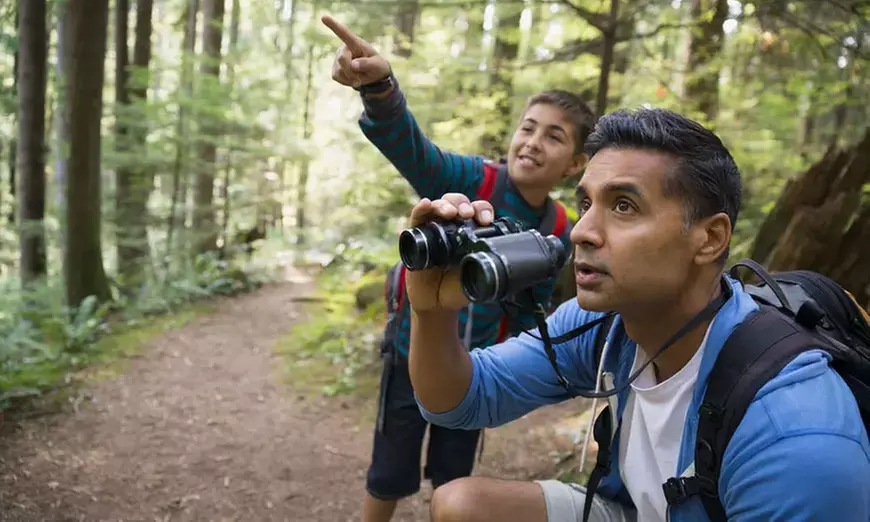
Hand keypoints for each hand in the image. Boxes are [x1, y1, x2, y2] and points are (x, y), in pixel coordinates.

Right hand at [321, 15, 391, 88]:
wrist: (373, 76)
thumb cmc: (377, 66)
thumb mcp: (378, 65)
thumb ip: (367, 64)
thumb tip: (353, 64)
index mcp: (356, 43)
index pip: (344, 33)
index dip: (334, 25)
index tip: (324, 17)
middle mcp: (344, 48)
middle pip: (343, 59)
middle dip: (353, 71)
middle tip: (363, 75)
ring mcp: (337, 59)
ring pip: (340, 71)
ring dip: (352, 77)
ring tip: (359, 75)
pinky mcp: (335, 69)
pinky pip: (338, 77)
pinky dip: (347, 81)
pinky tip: (353, 77)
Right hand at [404, 194, 494, 312]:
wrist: (436, 305)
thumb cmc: (457, 289)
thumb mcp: (476, 278)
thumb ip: (483, 268)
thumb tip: (494, 258)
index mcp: (470, 232)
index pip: (478, 210)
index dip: (483, 210)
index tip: (487, 221)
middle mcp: (452, 226)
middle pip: (458, 202)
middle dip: (464, 204)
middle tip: (467, 215)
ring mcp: (433, 229)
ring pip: (439, 205)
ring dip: (445, 204)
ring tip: (450, 213)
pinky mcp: (415, 236)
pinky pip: (416, 218)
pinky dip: (421, 208)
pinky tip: (426, 204)